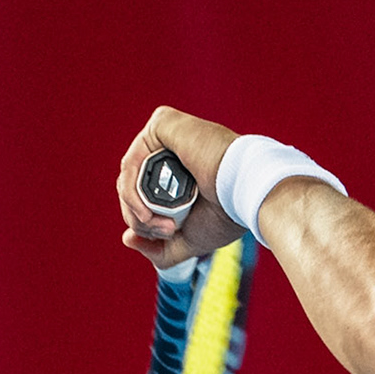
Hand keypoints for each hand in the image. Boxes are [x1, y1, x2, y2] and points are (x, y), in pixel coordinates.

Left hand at [117, 106, 247, 268]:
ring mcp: (166, 135)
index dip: (146, 222)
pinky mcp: (163, 124)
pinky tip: (146, 208)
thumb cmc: (227, 214)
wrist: (247, 193)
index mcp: (179, 174)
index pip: (143, 197)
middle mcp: (171, 151)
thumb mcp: (190, 239)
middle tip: (167, 230)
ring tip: (161, 224)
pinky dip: (131, 189)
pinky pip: (132, 160)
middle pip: (133, 187)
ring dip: (136, 208)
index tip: (168, 234)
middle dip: (140, 218)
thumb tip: (128, 239)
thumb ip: (162, 249)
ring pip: (129, 176)